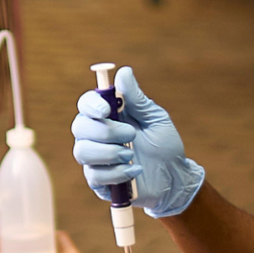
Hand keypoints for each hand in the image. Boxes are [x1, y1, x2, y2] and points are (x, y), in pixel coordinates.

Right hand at [71, 66, 204, 218]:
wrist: (174, 177)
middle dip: (105, 131)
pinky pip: (94, 175)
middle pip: (79, 127)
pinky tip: (135, 172)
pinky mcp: (98, 181)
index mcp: (108, 116)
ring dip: (109, 153)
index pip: (86, 104)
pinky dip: (117, 173)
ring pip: (82, 151)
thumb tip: (123, 72)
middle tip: (131, 134)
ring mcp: (95, 158)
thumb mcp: (155, 118)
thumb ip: (137, 99)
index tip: (106, 110)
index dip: (91, 105)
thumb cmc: (164, 145)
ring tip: (132, 155)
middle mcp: (95, 135)